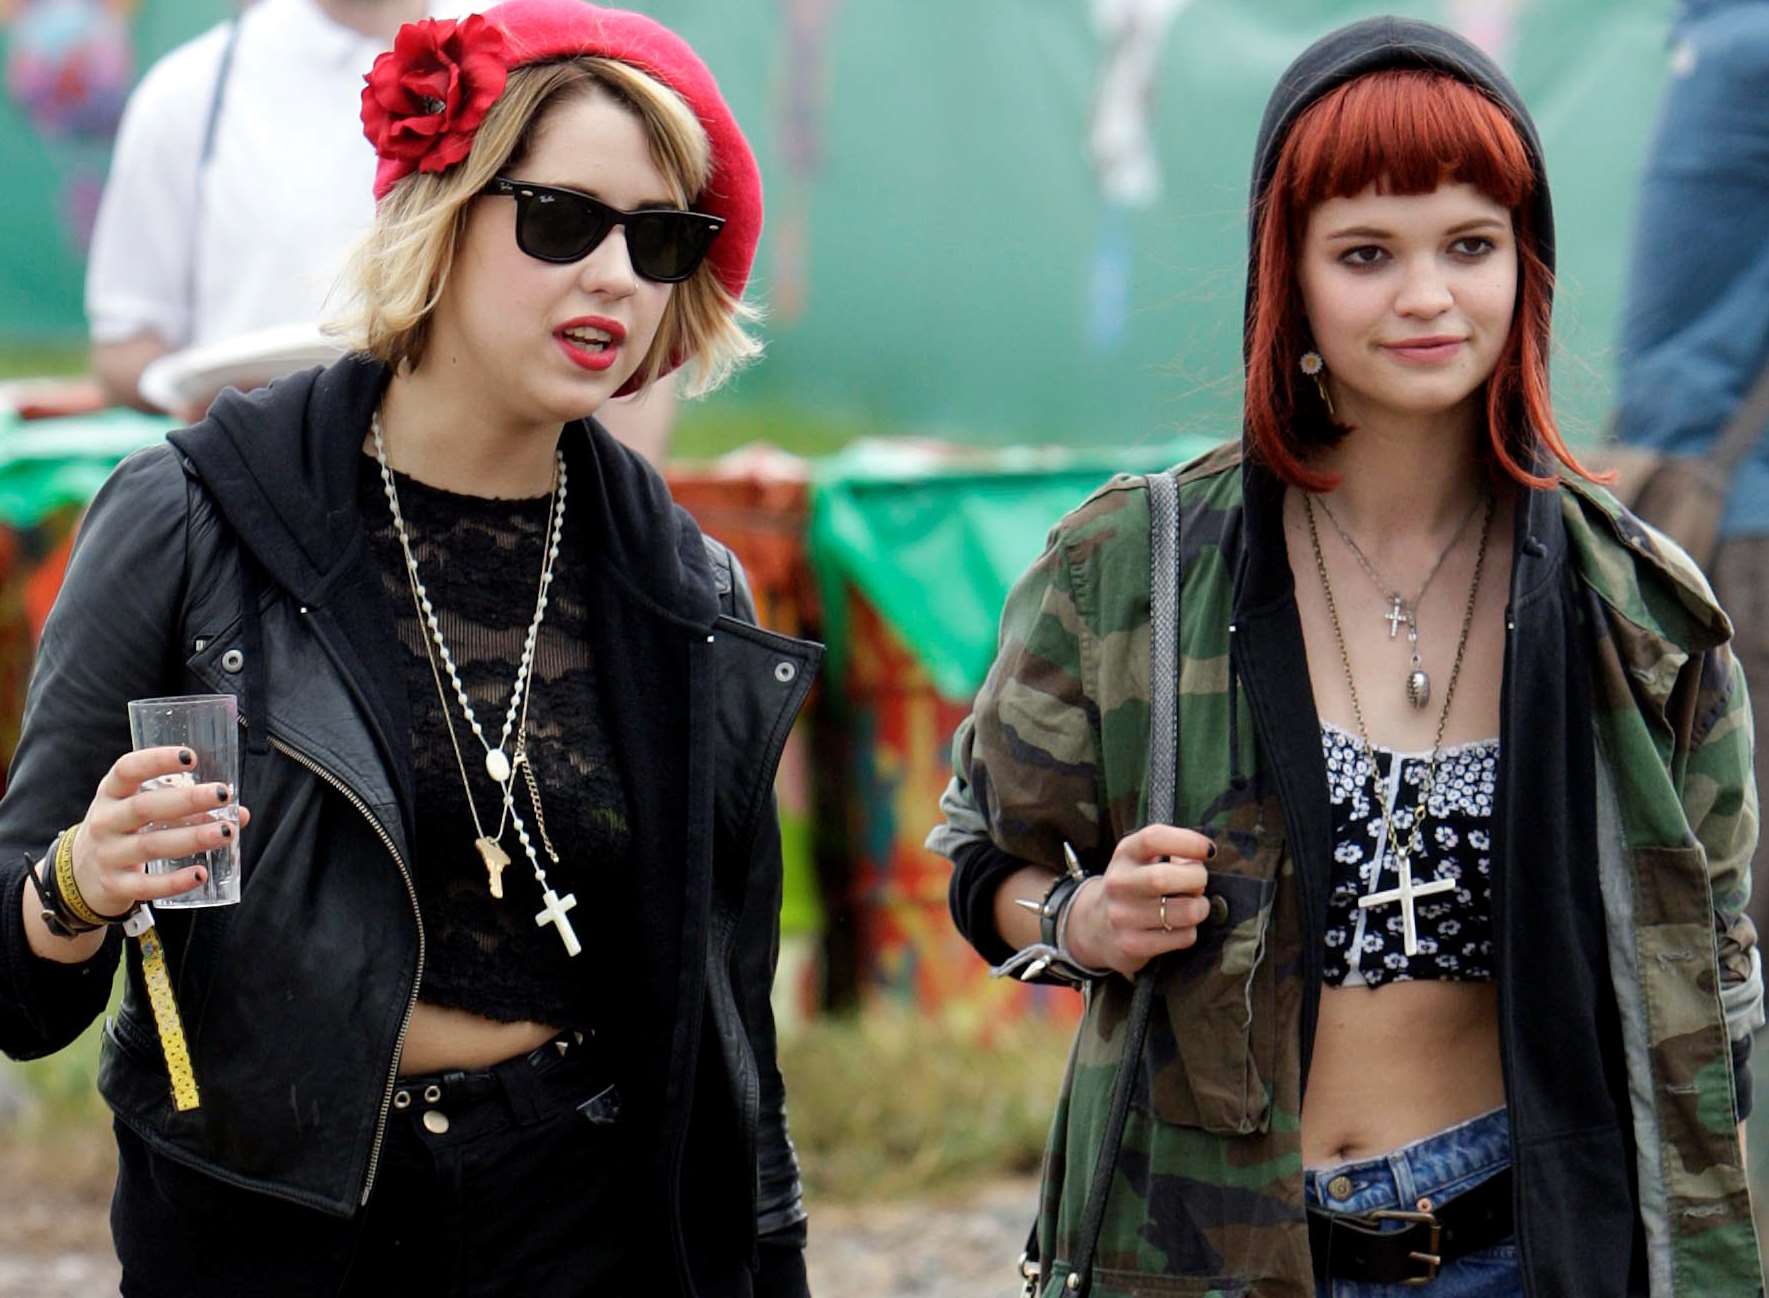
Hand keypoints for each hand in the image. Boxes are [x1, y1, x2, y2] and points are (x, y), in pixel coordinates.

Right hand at [70, 746, 252, 915]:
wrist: (80, 875)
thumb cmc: (124, 829)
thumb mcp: (140, 808)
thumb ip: (186, 806)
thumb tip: (241, 813)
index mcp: (111, 793)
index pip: (127, 770)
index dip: (156, 761)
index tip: (191, 757)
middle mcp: (105, 821)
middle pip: (145, 808)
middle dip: (187, 800)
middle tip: (223, 794)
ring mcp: (108, 854)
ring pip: (151, 845)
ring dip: (192, 838)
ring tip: (227, 832)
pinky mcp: (115, 885)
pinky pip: (146, 885)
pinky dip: (174, 882)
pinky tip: (202, 874)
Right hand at [1064, 823, 1214, 977]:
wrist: (1097, 925)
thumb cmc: (1134, 886)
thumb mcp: (1142, 859)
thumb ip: (1172, 850)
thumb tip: (1204, 854)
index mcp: (1125, 854)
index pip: (1153, 839)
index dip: (1187, 841)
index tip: (1208, 850)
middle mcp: (1118, 883)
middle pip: (1165, 878)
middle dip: (1197, 879)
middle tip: (1198, 884)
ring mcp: (1123, 916)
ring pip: (1184, 911)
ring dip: (1200, 908)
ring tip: (1192, 906)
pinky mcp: (1132, 945)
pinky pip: (1183, 937)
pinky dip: (1190, 931)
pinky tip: (1178, 926)